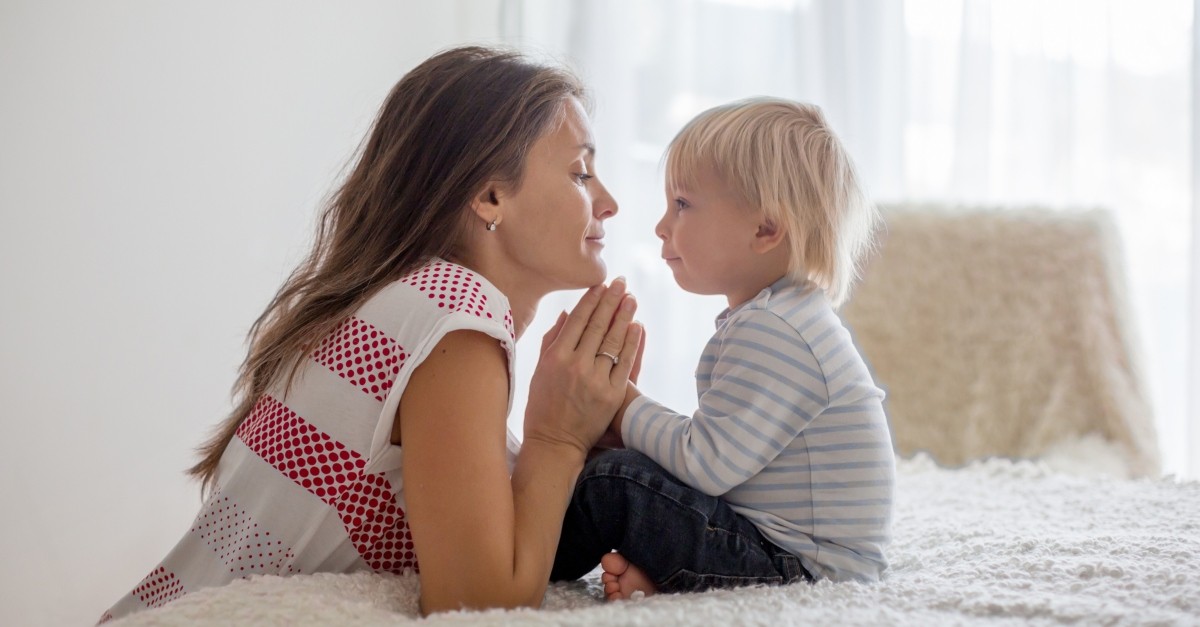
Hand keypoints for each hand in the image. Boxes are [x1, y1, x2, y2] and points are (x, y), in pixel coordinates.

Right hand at [524, 279, 642, 456]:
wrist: (555, 443)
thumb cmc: (542, 407)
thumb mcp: (539, 371)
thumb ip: (552, 341)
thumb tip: (568, 314)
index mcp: (556, 357)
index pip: (578, 320)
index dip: (591, 300)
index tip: (601, 284)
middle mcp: (576, 365)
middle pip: (598, 325)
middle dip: (611, 300)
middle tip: (621, 282)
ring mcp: (596, 379)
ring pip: (614, 340)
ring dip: (624, 316)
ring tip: (632, 299)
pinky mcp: (612, 394)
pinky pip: (625, 362)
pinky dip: (632, 343)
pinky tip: (637, 327)